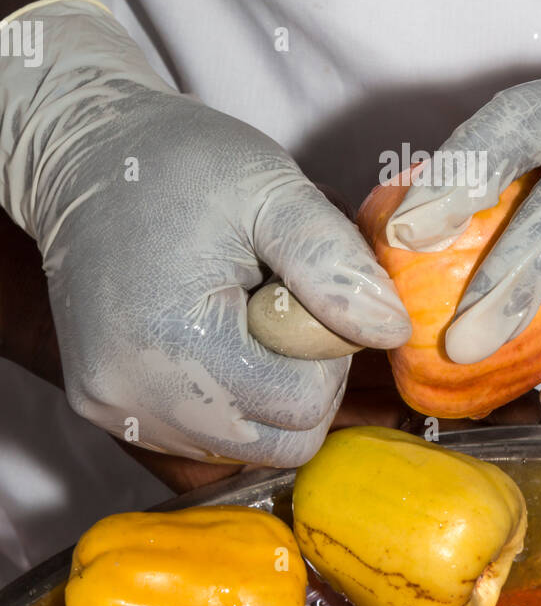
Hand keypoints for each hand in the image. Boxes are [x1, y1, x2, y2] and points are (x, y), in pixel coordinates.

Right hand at [0, 0, 409, 464]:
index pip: (302, 406)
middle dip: (301, 380)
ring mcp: (114, 409)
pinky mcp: (105, 411)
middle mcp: (134, 395)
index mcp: (175, 341)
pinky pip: (202, 438)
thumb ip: (334, 263)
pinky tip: (214, 336)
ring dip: (265, 391)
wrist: (85, 158)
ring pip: (244, 447)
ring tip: (241, 317)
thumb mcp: (274, 189)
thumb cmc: (184, 163)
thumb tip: (391, 332)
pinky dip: (228, 398)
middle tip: (279, 307)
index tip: (303, 295)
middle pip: (278, 442)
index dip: (326, 353)